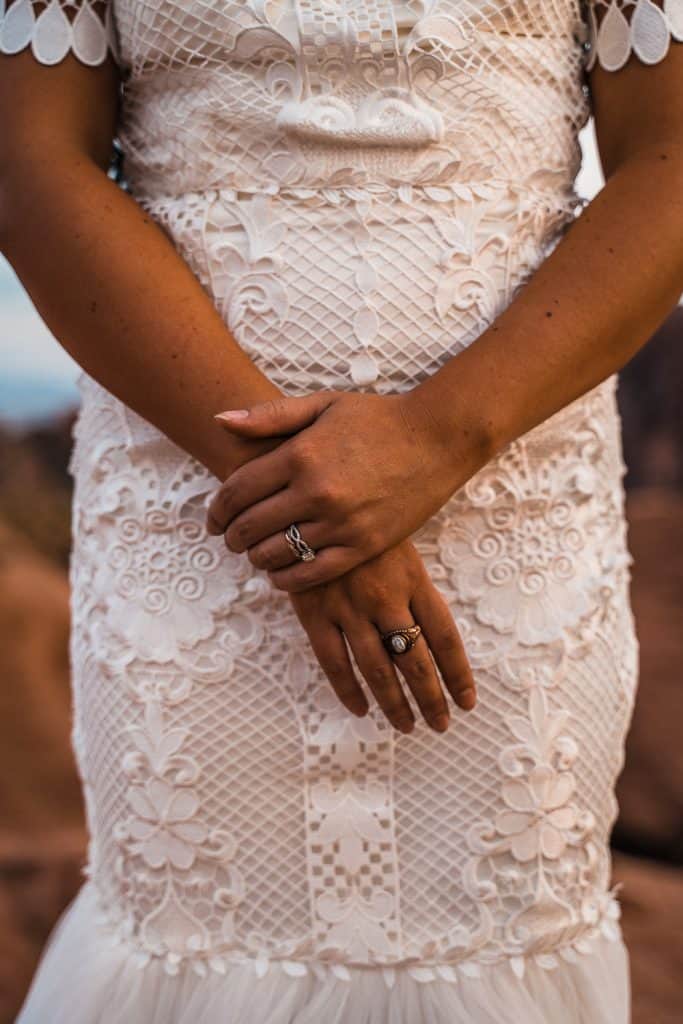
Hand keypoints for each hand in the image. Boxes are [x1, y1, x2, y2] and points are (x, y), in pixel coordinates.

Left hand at [206, 389, 492, 591]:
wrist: (437, 439)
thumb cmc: (378, 418)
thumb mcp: (323, 405)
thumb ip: (270, 416)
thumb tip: (220, 421)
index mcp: (300, 454)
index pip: (237, 491)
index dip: (217, 510)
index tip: (213, 519)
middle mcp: (316, 492)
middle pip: (250, 527)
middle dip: (231, 537)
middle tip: (229, 539)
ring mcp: (341, 523)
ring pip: (276, 554)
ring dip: (256, 558)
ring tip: (255, 553)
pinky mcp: (364, 546)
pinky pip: (312, 574)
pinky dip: (287, 579)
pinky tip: (280, 575)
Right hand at [288, 539, 475, 731]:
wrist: (307, 501)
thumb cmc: (358, 520)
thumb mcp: (397, 542)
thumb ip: (411, 585)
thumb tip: (429, 630)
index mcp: (413, 578)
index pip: (445, 637)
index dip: (458, 674)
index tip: (467, 701)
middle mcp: (386, 597)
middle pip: (416, 661)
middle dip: (431, 698)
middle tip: (440, 723)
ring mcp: (350, 608)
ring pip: (379, 670)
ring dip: (395, 704)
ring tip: (407, 726)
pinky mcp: (315, 613)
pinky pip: (334, 663)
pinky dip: (349, 691)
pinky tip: (361, 709)